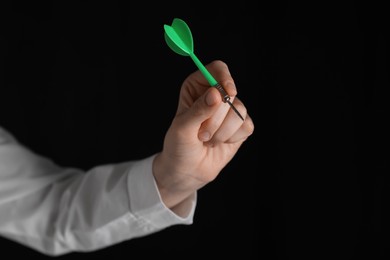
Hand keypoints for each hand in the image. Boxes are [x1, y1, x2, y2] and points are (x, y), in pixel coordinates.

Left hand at [153, 60, 253, 213]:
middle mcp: (215, 95)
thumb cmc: (178, 146)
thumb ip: (198, 110)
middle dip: (215, 118)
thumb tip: (217, 94)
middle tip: (201, 133)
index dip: (224, 78)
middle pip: (230, 93)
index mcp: (197, 87)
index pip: (217, 69)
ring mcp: (229, 111)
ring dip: (222, 132)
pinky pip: (247, 126)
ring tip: (207, 140)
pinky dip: (232, 138)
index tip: (228, 93)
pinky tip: (220, 143)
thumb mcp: (182, 128)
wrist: (186, 171)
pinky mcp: (240, 127)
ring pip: (240, 111)